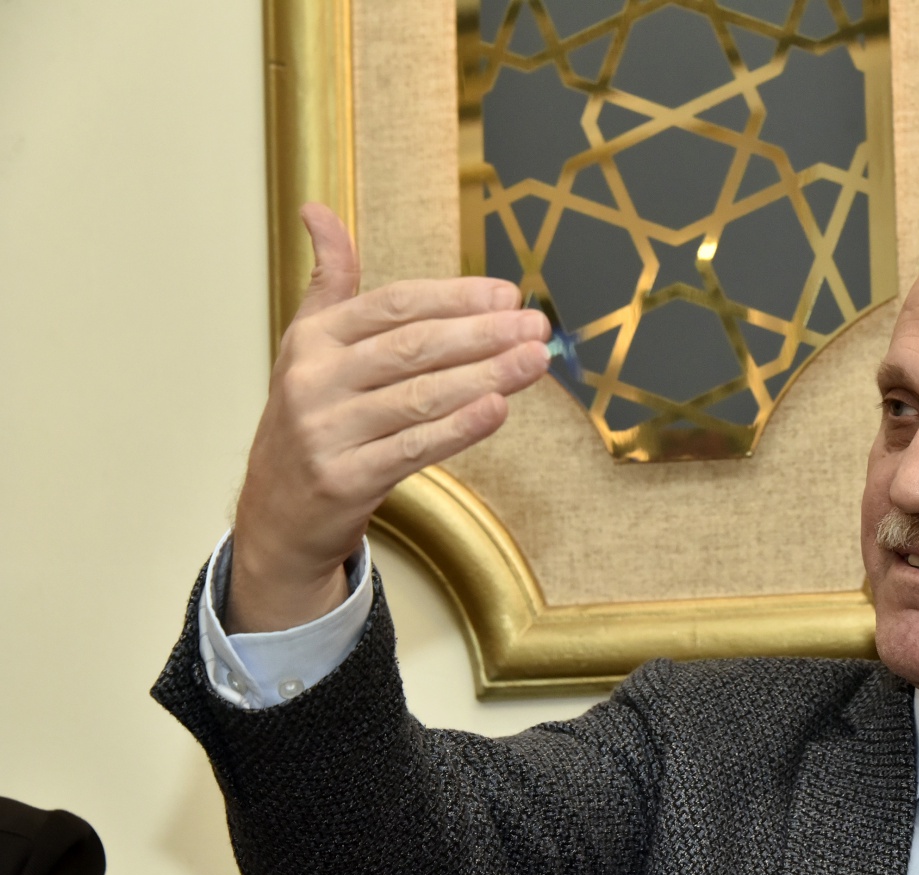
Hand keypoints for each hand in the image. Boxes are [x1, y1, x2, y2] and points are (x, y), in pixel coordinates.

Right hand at [225, 203, 548, 633]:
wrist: (276, 514)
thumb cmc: (313, 421)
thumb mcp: (308, 347)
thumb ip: (330, 283)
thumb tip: (318, 211)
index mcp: (312, 340)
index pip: (394, 306)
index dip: (454, 297)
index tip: (508, 294)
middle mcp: (314, 380)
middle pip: (413, 347)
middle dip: (483, 334)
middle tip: (537, 326)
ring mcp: (327, 431)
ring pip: (421, 396)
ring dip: (486, 376)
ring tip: (535, 361)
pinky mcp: (344, 479)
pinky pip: (413, 447)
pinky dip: (459, 428)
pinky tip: (498, 410)